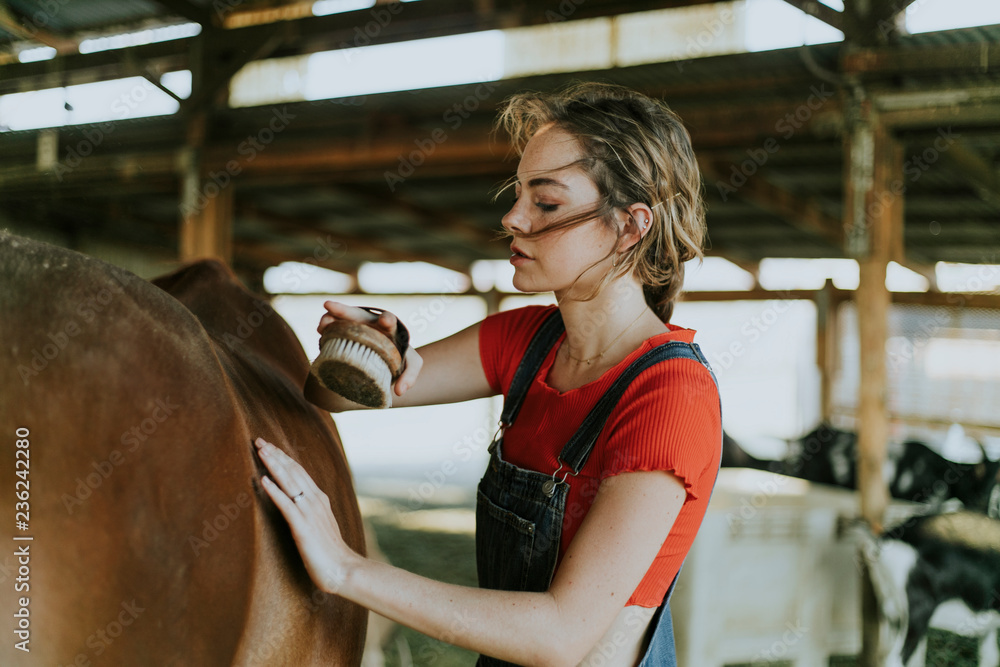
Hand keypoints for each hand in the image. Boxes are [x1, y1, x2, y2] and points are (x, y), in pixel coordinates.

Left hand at [254, 437, 359, 593]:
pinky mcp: (302, 527)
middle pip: (293, 471)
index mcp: (319, 499)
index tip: (270, 446)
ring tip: (260, 451)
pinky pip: (286, 505)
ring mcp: (309, 512)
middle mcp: (315, 501)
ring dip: (273, 465)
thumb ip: (311, 512)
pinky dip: (274, 491)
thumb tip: (299, 505)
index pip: (299, 472)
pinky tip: (263, 480)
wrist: (343, 569)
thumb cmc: (330, 552)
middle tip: (259, 440)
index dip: (284, 457)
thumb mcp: (321, 525)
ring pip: (289, 482)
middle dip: (275, 454)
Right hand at [318, 301, 422, 396]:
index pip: (388, 320)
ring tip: (322, 326)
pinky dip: (325, 327)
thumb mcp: (411, 365)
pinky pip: (332, 326)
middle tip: (330, 306)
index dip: (387, 320)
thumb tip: (399, 391)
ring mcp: (354, 326)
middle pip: (355, 313)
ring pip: (338, 317)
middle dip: (343, 309)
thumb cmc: (401, 357)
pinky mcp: (342, 333)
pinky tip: (321, 332)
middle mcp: (369, 323)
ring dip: (329, 318)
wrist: (386, 359)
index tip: (385, 321)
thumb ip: (410, 375)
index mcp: (388, 329)